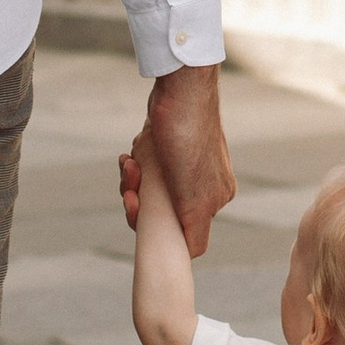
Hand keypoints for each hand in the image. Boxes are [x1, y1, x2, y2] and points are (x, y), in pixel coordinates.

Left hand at [124, 62, 233, 254]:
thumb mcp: (192, 195)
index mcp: (214, 200)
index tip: (138, 213)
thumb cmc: (187, 138)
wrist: (181, 88)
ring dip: (135, 182)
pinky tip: (131, 156)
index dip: (154, 231)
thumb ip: (195, 228)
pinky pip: (150, 170)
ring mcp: (188, 166)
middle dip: (139, 201)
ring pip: (152, 191)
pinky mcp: (173, 149)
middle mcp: (205, 185)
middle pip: (163, 213)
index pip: (181, 235)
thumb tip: (190, 256)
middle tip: (130, 187)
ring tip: (130, 165)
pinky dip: (138, 165)